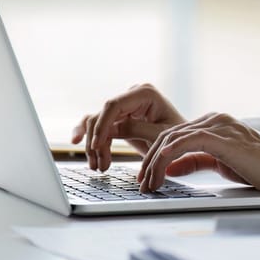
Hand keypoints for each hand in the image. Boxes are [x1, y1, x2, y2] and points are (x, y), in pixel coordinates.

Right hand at [71, 84, 185, 170]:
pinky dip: (88, 135)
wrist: (184, 143)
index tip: (96, 146)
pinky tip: (76, 143)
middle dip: (97, 140)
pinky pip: (98, 123)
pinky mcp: (119, 117)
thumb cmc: (178, 139)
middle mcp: (132, 95)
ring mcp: (125, 105)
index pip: (114, 105)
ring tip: (98, 166)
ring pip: (97, 121)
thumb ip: (134, 130)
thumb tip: (108, 131)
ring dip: (93, 144)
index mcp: (145, 93)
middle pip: (103, 114)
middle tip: (100, 166)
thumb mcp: (158, 136)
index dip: (102, 125)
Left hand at [137, 113, 259, 192]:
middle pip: (168, 134)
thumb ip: (196, 161)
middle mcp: (213, 119)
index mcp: (213, 123)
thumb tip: (172, 167)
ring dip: (155, 162)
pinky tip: (161, 168)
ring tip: (148, 183)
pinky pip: (187, 142)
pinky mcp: (223, 137)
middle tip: (142, 183)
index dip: (155, 155)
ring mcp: (218, 126)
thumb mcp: (220, 163)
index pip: (174, 134)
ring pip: (173, 138)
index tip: (147, 176)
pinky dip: (170, 155)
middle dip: (150, 160)